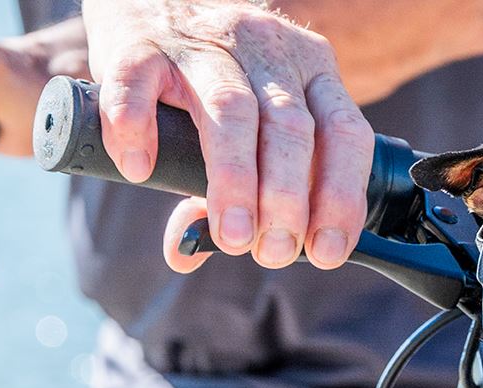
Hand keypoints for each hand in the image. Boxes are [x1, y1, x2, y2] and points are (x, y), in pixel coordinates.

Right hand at [83, 0, 372, 270]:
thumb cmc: (209, 73)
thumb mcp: (247, 119)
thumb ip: (234, 186)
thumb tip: (190, 254)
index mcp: (311, 71)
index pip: (344, 134)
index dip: (340, 197)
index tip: (325, 251)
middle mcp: (266, 51)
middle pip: (289, 129)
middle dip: (287, 200)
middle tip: (273, 252)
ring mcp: (204, 43)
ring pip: (231, 111)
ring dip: (236, 180)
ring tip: (231, 235)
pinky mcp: (140, 39)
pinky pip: (139, 83)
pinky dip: (139, 128)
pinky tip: (140, 170)